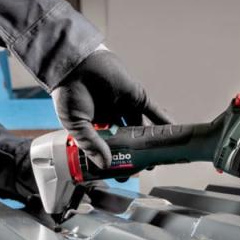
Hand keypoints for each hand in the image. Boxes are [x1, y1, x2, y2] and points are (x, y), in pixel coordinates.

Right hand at [51, 49, 173, 167]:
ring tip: (160, 157)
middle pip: (129, 141)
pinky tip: (172, 134)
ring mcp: (125, 107)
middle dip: (137, 155)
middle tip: (144, 168)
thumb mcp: (76, 125)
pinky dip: (163, 122)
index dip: (117, 161)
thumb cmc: (68, 93)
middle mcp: (113, 119)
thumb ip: (91, 144)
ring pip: (142, 128)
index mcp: (96, 127)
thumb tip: (106, 164)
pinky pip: (153, 111)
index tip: (122, 174)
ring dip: (151, 142)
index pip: (110, 148)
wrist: (74, 65)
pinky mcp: (136, 96)